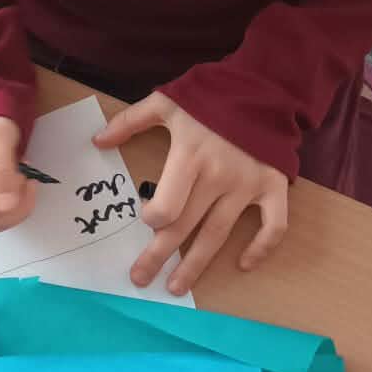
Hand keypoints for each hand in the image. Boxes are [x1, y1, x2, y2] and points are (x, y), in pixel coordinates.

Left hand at [95, 93, 288, 294]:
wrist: (264, 85)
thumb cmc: (212, 94)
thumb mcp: (167, 101)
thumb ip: (131, 121)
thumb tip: (97, 141)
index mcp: (190, 157)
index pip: (166, 207)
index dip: (152, 219)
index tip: (147, 220)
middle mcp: (218, 177)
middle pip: (184, 228)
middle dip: (158, 256)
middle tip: (140, 279)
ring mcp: (248, 185)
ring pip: (219, 236)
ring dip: (196, 265)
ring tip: (176, 287)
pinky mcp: (273, 186)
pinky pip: (273, 226)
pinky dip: (261, 248)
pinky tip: (244, 265)